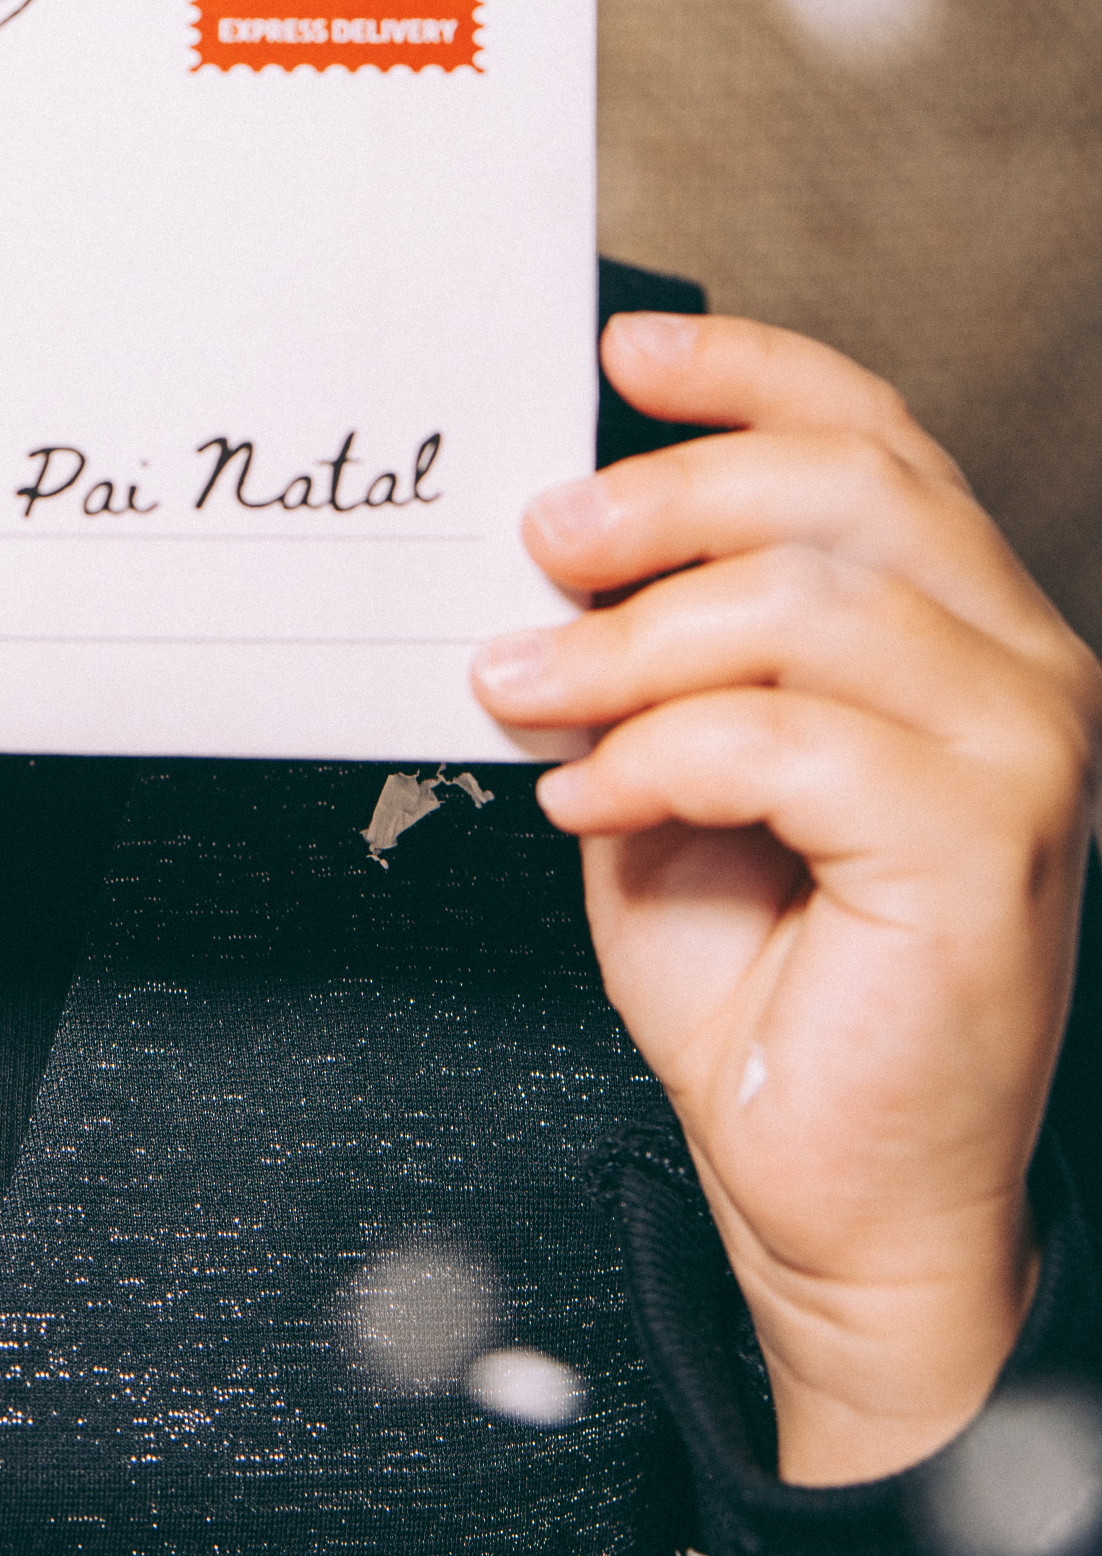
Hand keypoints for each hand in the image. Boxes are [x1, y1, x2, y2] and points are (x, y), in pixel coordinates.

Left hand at [472, 312, 1100, 1484]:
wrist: (837, 1199)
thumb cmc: (774, 994)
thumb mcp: (679, 772)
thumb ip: (652, 655)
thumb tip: (559, 546)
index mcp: (962, 633)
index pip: (874, 441)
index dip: (748, 373)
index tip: (623, 356)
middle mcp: (1021, 674)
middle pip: (842, 488)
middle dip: (661, 497)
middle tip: (539, 549)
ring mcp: (1022, 756)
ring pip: (808, 602)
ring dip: (632, 639)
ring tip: (534, 693)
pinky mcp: (984, 847)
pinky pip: (791, 738)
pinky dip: (661, 749)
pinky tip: (596, 795)